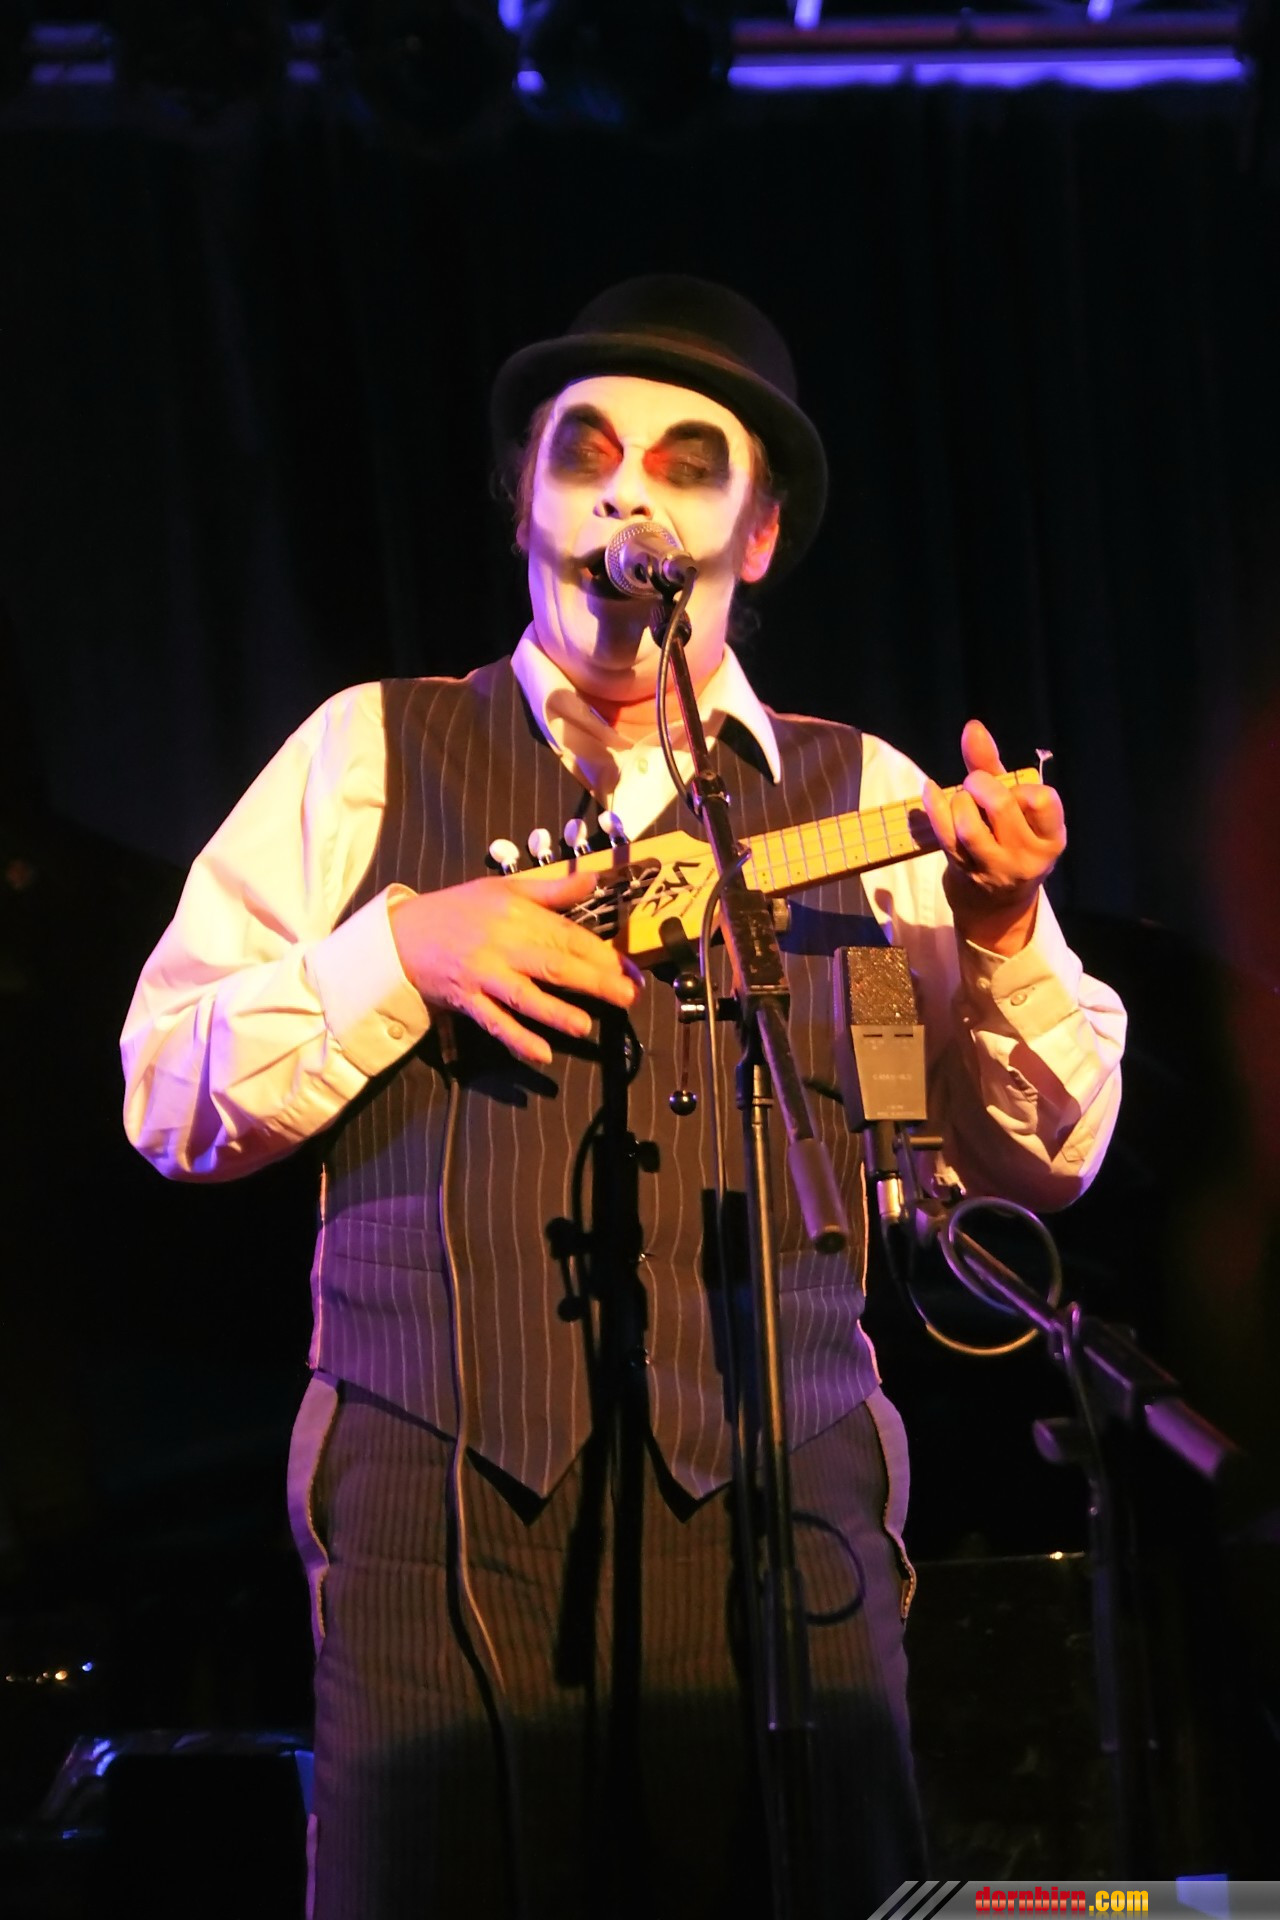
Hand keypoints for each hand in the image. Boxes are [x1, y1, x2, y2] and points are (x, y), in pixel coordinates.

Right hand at [390, 869, 642, 1066]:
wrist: (402, 934)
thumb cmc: (459, 909)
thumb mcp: (504, 889)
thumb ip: (552, 889)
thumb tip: (594, 880)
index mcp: (517, 915)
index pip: (567, 934)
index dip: (601, 953)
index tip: (629, 968)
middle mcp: (502, 945)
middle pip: (553, 965)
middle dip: (593, 981)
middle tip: (626, 996)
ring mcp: (483, 975)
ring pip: (524, 996)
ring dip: (555, 1012)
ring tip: (584, 1026)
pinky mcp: (466, 1000)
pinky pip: (494, 1022)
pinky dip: (517, 1039)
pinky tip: (541, 1055)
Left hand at [922, 720, 1065, 955]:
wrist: (995, 900)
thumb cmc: (1009, 837)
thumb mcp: (1015, 804)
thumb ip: (994, 765)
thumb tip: (972, 727)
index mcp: (1051, 838)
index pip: (1041, 800)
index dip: (1021, 787)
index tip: (1013, 790)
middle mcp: (1027, 857)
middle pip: (1000, 806)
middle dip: (981, 784)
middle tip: (977, 785)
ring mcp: (994, 868)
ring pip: (969, 825)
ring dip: (959, 801)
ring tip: (962, 800)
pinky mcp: (964, 872)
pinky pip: (944, 837)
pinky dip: (934, 808)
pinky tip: (931, 791)